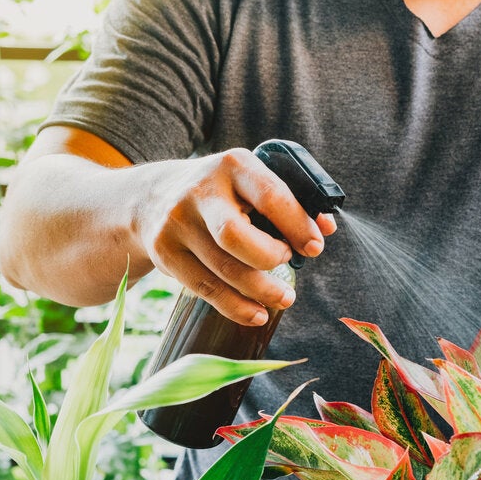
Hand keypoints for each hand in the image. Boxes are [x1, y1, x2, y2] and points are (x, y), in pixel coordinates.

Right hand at [137, 148, 335, 325]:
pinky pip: (205, 289)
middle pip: (236, 237)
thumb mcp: (250, 182)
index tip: (315, 247)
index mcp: (233, 165)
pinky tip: (257, 314)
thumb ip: (289, 201)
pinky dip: (235, 307)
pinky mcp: (165, 253)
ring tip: (284, 298)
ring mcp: (177, 224)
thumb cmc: (223, 193)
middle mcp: (200, 192)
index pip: (271, 196)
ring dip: (260, 290)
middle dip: (270, 258)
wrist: (153, 197)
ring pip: (223, 269)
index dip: (298, 226)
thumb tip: (326, 228)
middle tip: (288, 262)